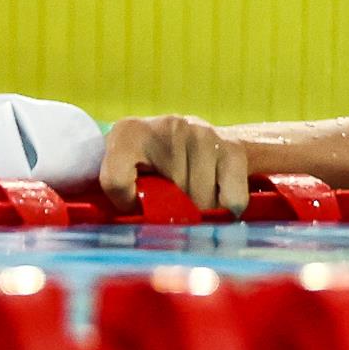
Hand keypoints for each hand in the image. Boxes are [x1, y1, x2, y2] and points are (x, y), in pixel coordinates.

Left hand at [100, 115, 249, 215]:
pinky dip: (227, 208)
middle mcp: (169, 127)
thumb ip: (124, 191)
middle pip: (168, 198)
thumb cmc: (159, 165)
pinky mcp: (233, 149)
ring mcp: (204, 136)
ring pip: (201, 202)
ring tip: (196, 197)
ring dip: (201, 211)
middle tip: (174, 203)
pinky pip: (231, 200)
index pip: (115, 181)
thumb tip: (136, 222)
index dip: (126, 203)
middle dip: (174, 211)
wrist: (209, 139)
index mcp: (130, 132)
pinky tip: (219, 195)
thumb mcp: (131, 172)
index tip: (136, 203)